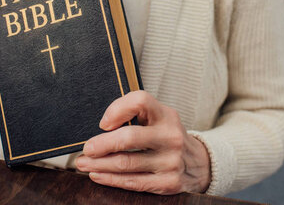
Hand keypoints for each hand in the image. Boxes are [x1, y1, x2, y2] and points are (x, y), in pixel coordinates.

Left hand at [75, 91, 210, 194]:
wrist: (199, 164)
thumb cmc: (166, 136)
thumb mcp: (158, 118)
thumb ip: (135, 114)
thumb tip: (102, 126)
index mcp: (166, 115)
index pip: (140, 101)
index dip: (117, 109)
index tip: (103, 122)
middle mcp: (171, 136)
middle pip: (129, 138)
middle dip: (102, 144)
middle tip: (86, 149)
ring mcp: (171, 161)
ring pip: (126, 163)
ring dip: (99, 165)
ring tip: (84, 163)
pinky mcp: (168, 183)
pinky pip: (133, 182)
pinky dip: (110, 179)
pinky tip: (98, 175)